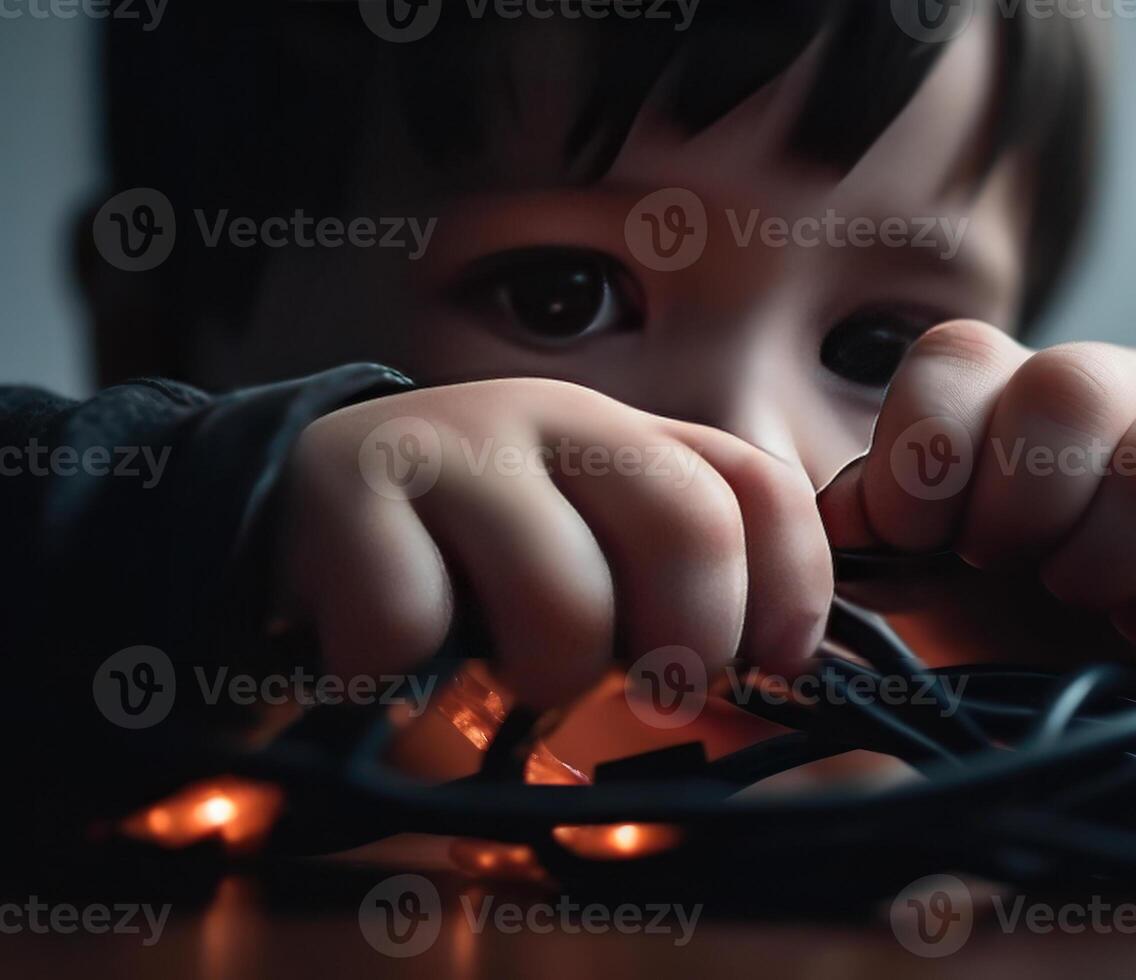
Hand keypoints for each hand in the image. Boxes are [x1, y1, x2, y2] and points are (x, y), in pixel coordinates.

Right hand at [278, 379, 831, 707]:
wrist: (293, 507)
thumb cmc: (472, 563)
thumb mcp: (592, 558)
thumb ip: (683, 590)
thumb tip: (792, 670)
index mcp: (632, 436)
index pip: (763, 489)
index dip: (794, 590)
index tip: (773, 668)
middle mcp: (555, 419)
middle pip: (692, 527)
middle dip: (690, 644)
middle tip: (650, 689)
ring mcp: (453, 443)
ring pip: (564, 602)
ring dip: (541, 674)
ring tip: (495, 664)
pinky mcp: (345, 482)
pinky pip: (410, 624)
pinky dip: (396, 671)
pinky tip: (384, 652)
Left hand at [819, 320, 1135, 648]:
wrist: (1117, 681)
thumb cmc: (1006, 608)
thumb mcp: (923, 569)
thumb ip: (870, 529)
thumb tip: (838, 517)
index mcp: (1015, 385)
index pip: (957, 357)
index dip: (926, 451)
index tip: (920, 535)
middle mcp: (1124, 385)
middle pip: (1069, 388)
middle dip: (1022, 504)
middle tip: (1010, 567)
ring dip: (1108, 560)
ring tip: (1089, 603)